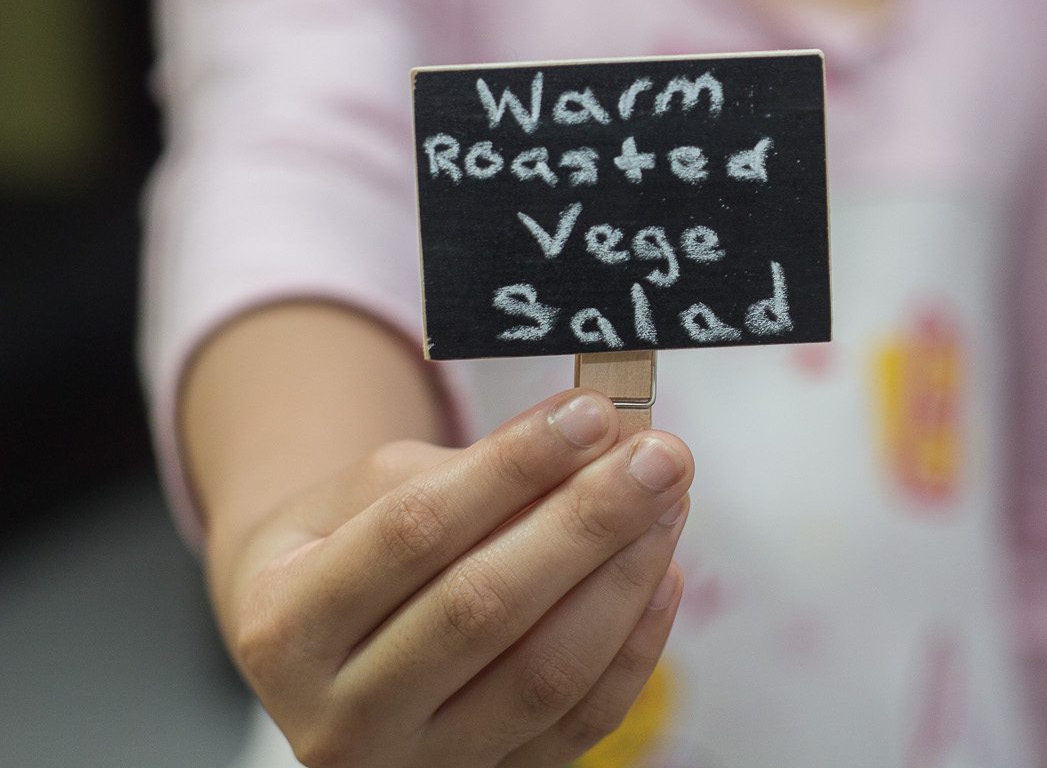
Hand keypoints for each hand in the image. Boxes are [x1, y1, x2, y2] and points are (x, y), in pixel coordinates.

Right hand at [204, 390, 690, 766]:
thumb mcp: (372, 489)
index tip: (591, 412)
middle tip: (661, 453)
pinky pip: (582, 723)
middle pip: (485, 608)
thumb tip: (594, 435)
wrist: (317, 650)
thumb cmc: (346, 547)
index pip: (416, 532)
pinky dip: (636, 644)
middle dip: (588, 520)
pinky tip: (662, 570)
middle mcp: (341, 718)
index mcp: (287, 627)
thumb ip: (473, 469)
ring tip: (670, 500)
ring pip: (545, 675)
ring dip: (624, 576)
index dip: (513, 467)